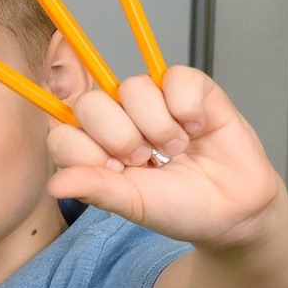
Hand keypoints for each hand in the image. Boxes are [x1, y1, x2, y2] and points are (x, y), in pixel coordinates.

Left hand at [47, 66, 287, 249]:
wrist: (233, 209)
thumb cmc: (179, 206)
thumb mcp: (131, 203)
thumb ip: (94, 188)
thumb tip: (54, 186)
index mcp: (94, 145)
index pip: (62, 132)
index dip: (87, 153)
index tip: (115, 172)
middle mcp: (117, 116)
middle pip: (90, 103)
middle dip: (121, 139)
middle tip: (147, 160)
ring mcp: (152, 99)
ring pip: (133, 88)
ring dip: (159, 126)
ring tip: (176, 148)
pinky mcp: (190, 88)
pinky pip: (176, 78)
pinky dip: (188, 109)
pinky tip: (197, 128)